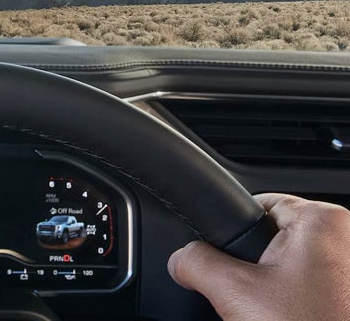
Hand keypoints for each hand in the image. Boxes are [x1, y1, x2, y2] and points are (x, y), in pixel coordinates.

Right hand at [168, 193, 349, 319]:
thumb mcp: (235, 293)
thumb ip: (197, 264)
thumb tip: (179, 260)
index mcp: (322, 219)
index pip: (256, 205)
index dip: (232, 234)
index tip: (228, 261)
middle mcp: (346, 235)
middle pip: (273, 237)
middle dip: (254, 268)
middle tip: (256, 298)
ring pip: (291, 266)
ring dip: (275, 289)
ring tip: (277, 314)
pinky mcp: (348, 293)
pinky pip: (310, 286)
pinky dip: (296, 302)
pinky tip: (291, 320)